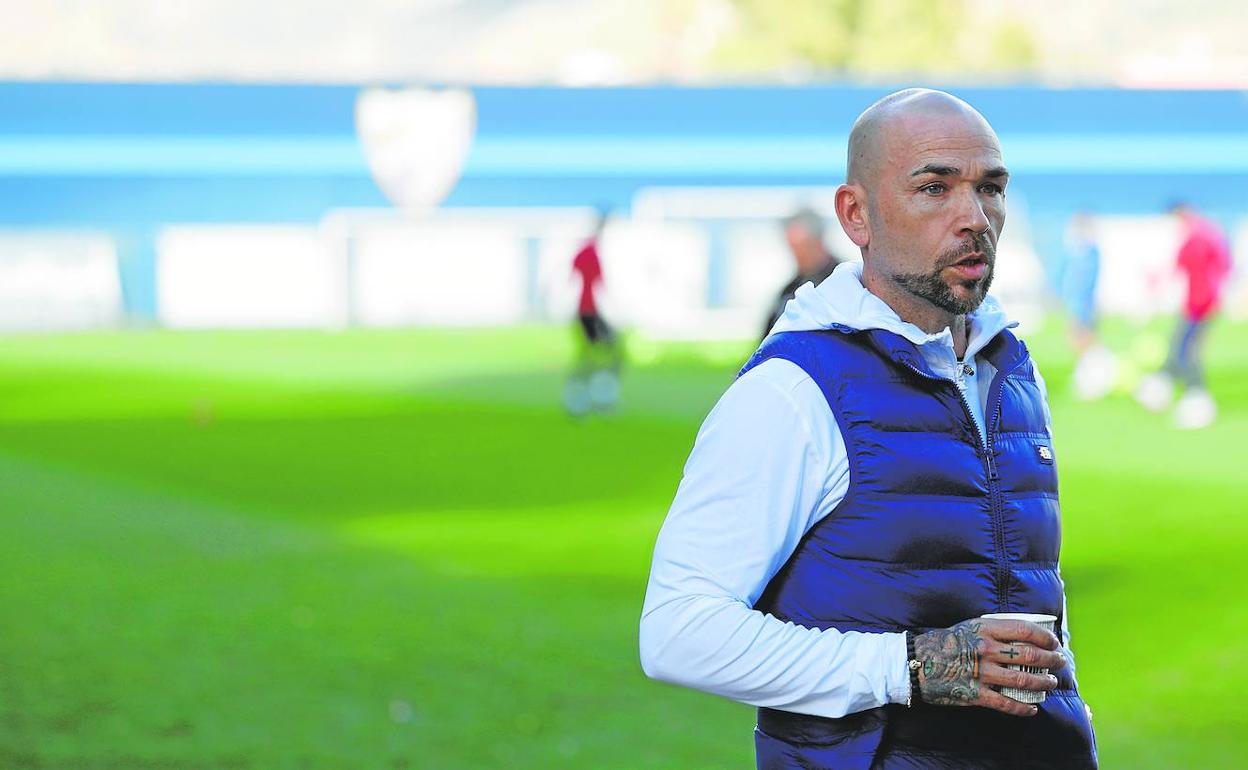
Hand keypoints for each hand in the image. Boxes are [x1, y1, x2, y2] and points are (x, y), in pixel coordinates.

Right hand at [913, 618, 1065, 716]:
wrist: (915, 663)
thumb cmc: (942, 643)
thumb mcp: (968, 627)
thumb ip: (992, 630)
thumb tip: (1021, 634)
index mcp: (985, 630)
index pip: (1025, 630)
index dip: (1045, 637)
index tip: (1054, 642)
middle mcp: (986, 650)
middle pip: (1030, 655)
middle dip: (1051, 660)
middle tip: (1060, 662)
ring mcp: (982, 673)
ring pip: (1023, 679)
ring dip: (1043, 683)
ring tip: (1051, 683)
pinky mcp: (975, 694)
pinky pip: (1006, 703)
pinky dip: (1023, 708)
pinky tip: (1032, 709)